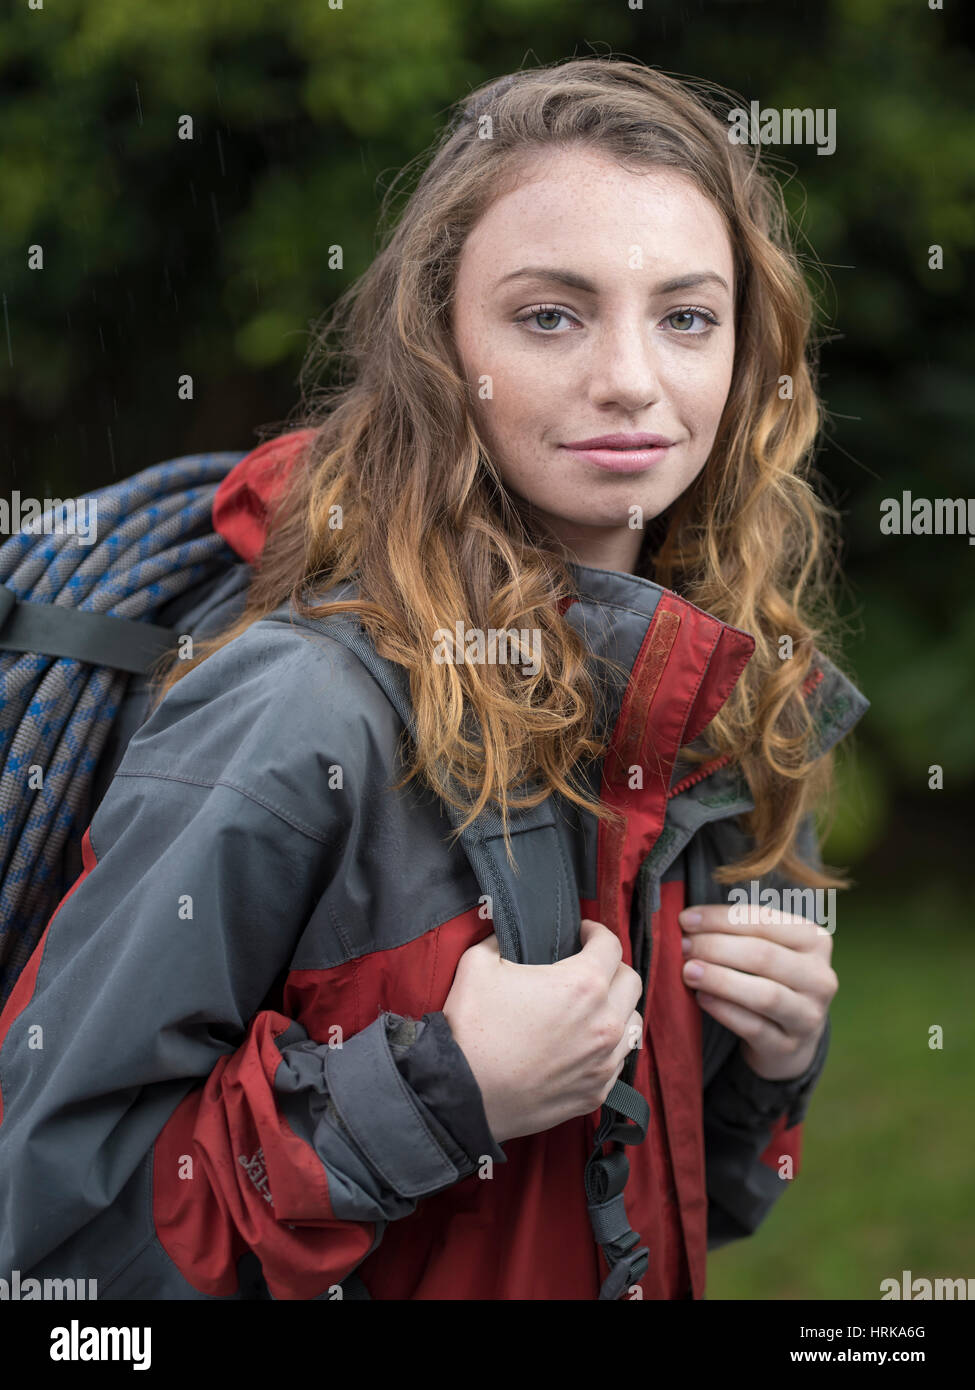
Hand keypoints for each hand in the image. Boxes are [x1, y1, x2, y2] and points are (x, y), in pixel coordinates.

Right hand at [442, 919, 643, 1144]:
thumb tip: (507, 934)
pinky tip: (583, 1043)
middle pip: (631, 981)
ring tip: (592, 1007)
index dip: (596, 932)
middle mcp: (604, 1023)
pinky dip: (607, 1046)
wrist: (462, 1095)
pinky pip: (618, 1061)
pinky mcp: (596, 1092)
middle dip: (612, 967)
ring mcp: (603, 1061)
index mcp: (583, 985)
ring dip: (617, 1008)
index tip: (583, 933)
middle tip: (588, 966)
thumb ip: (500, 939)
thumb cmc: (471, 1029)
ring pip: (632, 1022)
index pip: (611, 945)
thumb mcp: (478, 964)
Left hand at [678, 904, 836, 1080]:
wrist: (791, 1037)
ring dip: (719, 979)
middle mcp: (819, 977)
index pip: (764, 920)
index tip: (685, 919)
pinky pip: (753, 1027)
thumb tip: (689, 921)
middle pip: (763, 955)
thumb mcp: (768, 948)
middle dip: (715, 947)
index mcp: (814, 941)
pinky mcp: (789, 1046)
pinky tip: (701, 998)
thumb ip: (738, 931)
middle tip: (683, 946)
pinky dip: (724, 1010)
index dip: (720, 918)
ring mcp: (808, 1015)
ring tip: (688, 971)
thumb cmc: (770, 979)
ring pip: (764, 994)